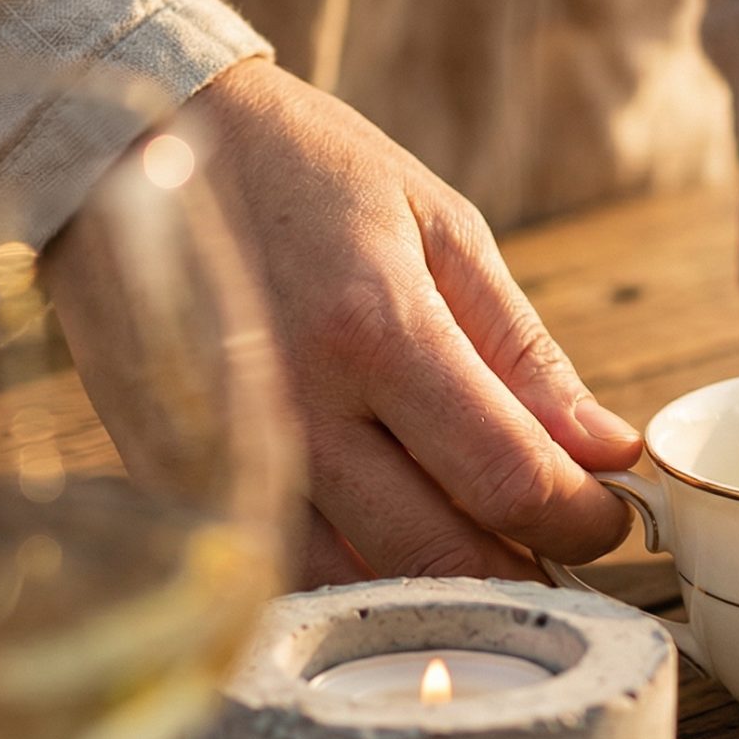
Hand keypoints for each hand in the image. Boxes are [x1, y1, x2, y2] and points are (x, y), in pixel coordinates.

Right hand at [57, 58, 640, 584]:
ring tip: (487, 555)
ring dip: (444, 594)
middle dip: (529, 571)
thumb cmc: (303, 174)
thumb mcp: (440, 230)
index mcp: (374, 331)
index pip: (509, 479)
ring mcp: (229, 462)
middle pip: (443, 558)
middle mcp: (297, 412)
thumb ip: (525, 356)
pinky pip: (289, 579)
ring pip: (363, 591)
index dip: (583, 518)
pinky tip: (396, 549)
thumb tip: (608, 452)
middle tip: (562, 550)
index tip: (609, 513)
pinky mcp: (182, 490)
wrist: (129, 145)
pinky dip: (359, 584)